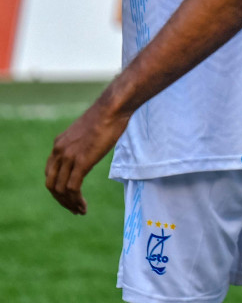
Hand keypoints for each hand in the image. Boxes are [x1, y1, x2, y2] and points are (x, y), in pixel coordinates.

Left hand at [45, 95, 129, 213]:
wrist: (113, 107)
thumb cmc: (108, 115)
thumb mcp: (88, 131)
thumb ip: (84, 143)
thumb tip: (92, 147)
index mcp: (59, 144)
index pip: (50, 173)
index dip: (57, 188)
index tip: (69, 196)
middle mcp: (59, 151)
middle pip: (51, 184)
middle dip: (60, 200)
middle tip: (73, 208)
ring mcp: (69, 157)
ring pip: (61, 189)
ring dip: (69, 203)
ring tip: (79, 210)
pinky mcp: (81, 161)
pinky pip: (73, 187)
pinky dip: (76, 200)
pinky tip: (83, 206)